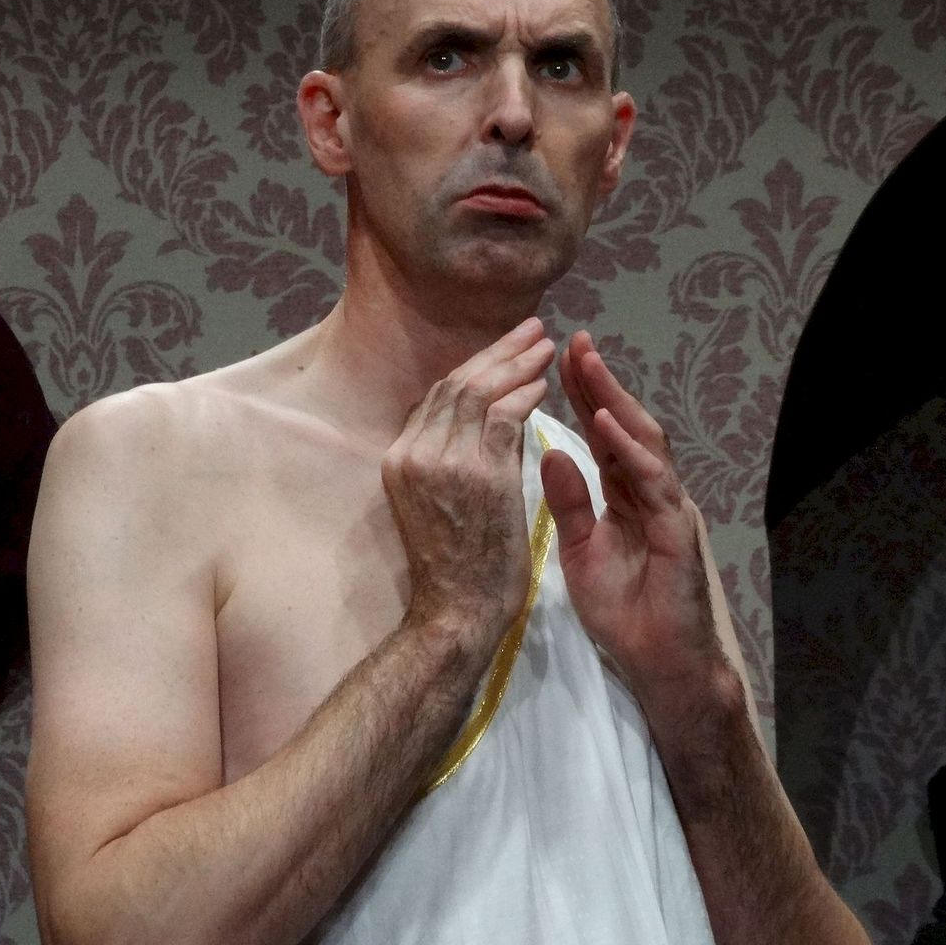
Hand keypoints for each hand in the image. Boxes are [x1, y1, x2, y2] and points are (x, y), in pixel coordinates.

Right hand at [382, 317, 553, 648]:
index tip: (505, 348)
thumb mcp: (441, 503)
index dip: (475, 366)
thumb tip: (495, 418)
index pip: (438, 396)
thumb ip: (459, 459)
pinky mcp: (477, 476)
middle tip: (532, 330)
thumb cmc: (457, 569)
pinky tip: (546, 385)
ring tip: (546, 347)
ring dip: (516, 364)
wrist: (456, 615)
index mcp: (399, 459)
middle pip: (455, 384)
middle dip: (498, 352)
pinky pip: (502, 419)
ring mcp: (443, 463)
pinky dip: (525, 396)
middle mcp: (413, 453)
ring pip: (478, 392)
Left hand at [539, 331, 729, 720]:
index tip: (551, 358)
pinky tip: (606, 425)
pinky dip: (630, 451)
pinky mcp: (678, 529)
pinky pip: (653, 482)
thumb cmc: (623, 613)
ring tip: (588, 364)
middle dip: (598, 382)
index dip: (579, 395)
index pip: (599, 434)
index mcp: (624, 494)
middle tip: (572, 340)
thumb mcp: (579, 552)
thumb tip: (546, 452)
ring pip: (643, 441)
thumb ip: (566, 504)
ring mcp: (668, 506)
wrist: (660, 664)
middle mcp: (650, 491)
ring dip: (614, 401)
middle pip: (623, 425)